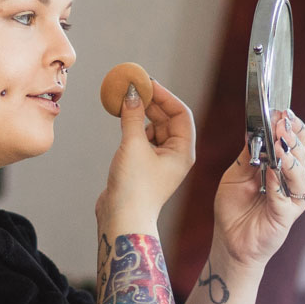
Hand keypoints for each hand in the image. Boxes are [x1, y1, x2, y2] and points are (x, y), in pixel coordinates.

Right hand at [97, 78, 194, 230]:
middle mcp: (175, 156)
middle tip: (134, 88)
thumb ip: (132, 117)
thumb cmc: (135, 190)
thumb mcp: (133, 146)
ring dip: (141, 115)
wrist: (122, 220)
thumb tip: (132, 95)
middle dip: (152, 103)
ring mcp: (160, 162)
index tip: (148, 84)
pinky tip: (123, 121)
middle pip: (168, 119)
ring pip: (154, 129)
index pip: (181, 114)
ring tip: (126, 103)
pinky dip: (134, 128)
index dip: (165, 96)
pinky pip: (143, 140)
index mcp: (183, 152)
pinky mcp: (144, 167)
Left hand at [212, 108, 304, 269]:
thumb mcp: (235, 176)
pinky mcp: (287, 214)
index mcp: (279, 166)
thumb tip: (256, 130)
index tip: (281, 111)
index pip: (293, 140)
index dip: (290, 125)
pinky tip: (271, 170)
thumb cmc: (233, 210)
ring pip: (299, 171)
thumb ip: (248, 155)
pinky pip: (286, 194)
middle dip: (290, 135)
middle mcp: (290, 179)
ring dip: (289, 155)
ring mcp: (291, 197)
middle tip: (281, 122)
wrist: (230, 243)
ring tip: (280, 143)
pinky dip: (278, 181)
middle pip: (300, 151)